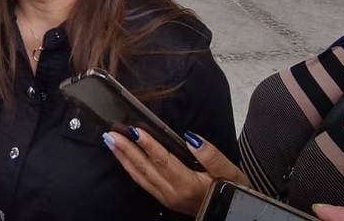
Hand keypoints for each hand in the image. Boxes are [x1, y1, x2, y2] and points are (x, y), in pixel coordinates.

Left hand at [105, 128, 246, 215]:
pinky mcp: (164, 199)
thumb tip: (190, 138)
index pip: (163, 161)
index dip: (148, 145)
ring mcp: (166, 198)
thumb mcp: (230, 171)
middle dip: (126, 150)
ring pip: (140, 177)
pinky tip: (124, 158)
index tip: (134, 130)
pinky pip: (142, 183)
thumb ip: (210, 155)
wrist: (232, 213)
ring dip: (124, 159)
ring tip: (111, 142)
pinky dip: (130, 169)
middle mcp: (173, 193)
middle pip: (145, 169)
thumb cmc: (232, 189)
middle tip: (111, 133)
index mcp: (188, 184)